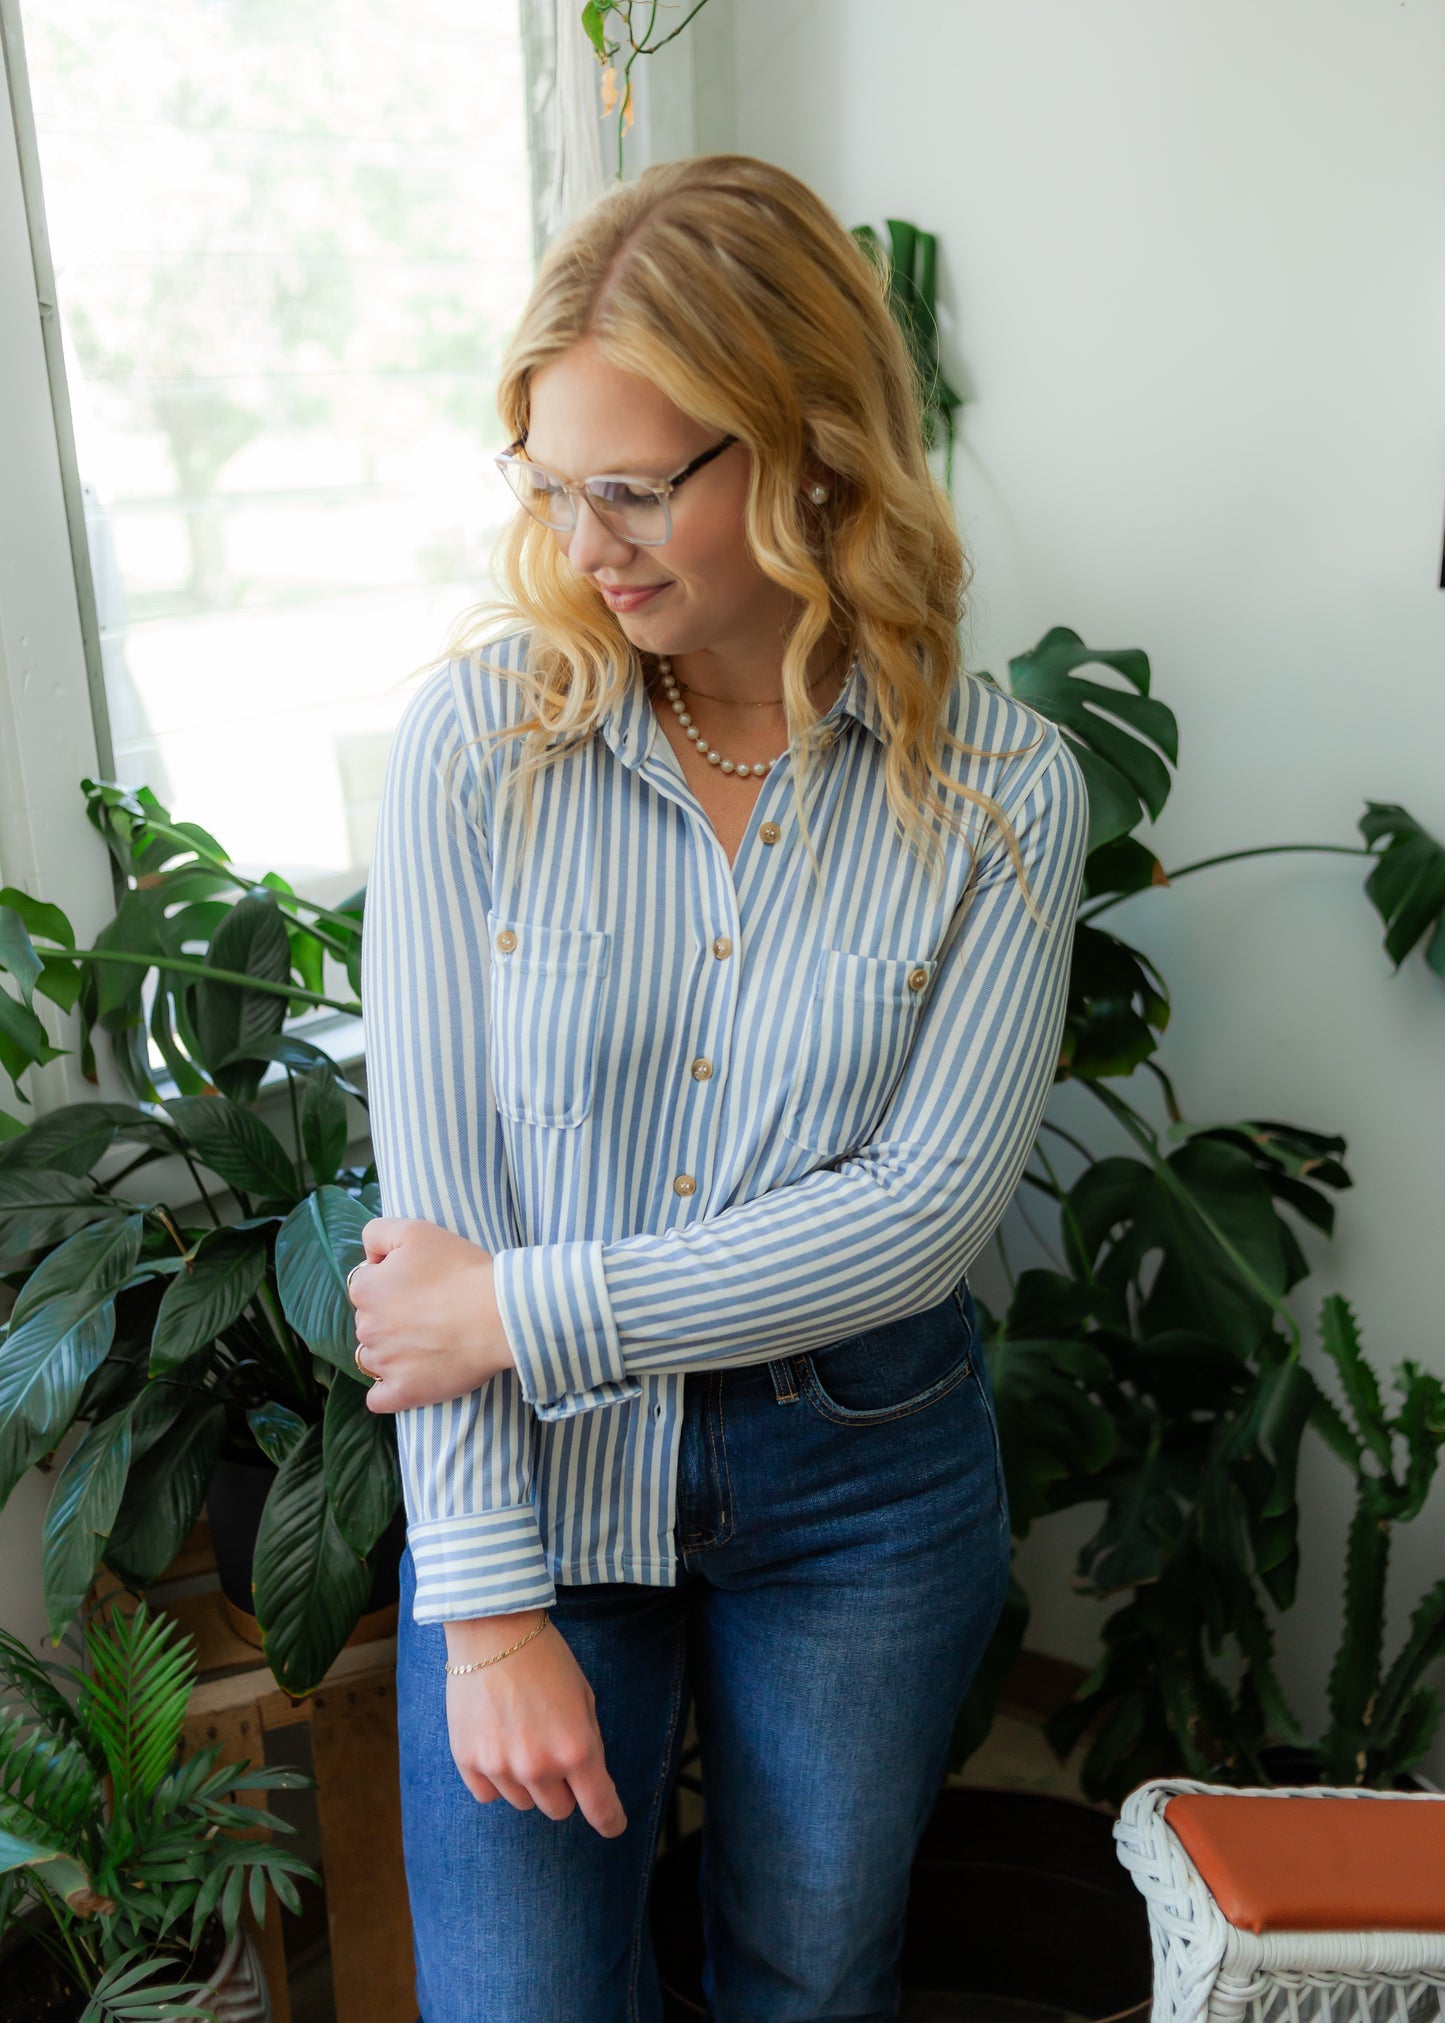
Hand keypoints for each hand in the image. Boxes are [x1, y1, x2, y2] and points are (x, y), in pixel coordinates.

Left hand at [349, 1218, 514, 1413]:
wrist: (499, 1314)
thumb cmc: (461, 1269)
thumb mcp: (416, 1230)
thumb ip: (377, 1233)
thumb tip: (368, 1256)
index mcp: (365, 1290)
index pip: (365, 1285)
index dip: (391, 1281)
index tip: (419, 1283)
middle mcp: (367, 1328)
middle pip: (369, 1321)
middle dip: (390, 1316)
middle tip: (429, 1310)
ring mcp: (384, 1364)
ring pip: (373, 1358)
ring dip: (391, 1351)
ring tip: (427, 1341)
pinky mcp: (404, 1392)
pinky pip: (379, 1399)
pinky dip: (387, 1391)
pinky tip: (406, 1379)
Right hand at [444, 1612, 626, 1837]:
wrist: (492, 1631)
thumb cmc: (545, 1659)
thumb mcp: (583, 1697)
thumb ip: (587, 1743)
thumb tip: (588, 1780)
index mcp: (577, 1749)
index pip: (599, 1807)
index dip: (610, 1820)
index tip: (613, 1825)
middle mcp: (540, 1767)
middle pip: (559, 1810)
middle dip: (563, 1789)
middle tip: (554, 1753)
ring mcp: (501, 1767)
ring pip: (523, 1803)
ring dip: (528, 1782)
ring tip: (521, 1736)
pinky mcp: (469, 1762)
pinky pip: (489, 1794)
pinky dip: (496, 1778)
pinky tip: (496, 1743)